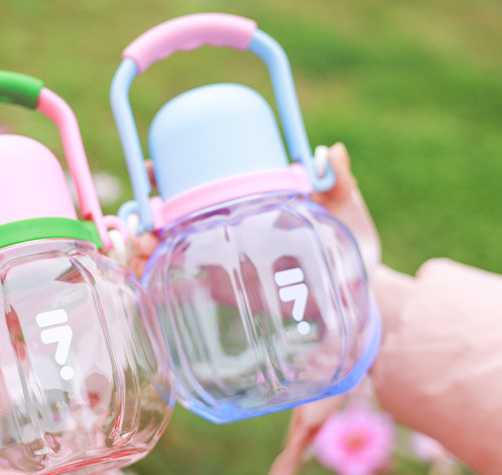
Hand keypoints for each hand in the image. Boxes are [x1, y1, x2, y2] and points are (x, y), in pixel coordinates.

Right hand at [127, 143, 360, 276]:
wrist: (358, 297)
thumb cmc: (350, 247)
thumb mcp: (345, 214)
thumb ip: (339, 185)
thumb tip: (332, 151)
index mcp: (246, 200)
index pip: (199, 183)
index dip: (168, 175)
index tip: (151, 171)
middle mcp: (226, 227)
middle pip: (171, 216)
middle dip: (147, 218)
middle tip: (144, 228)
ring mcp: (220, 259)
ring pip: (168, 248)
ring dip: (144, 249)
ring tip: (143, 253)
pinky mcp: (220, 290)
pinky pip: (178, 283)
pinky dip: (154, 281)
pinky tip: (144, 281)